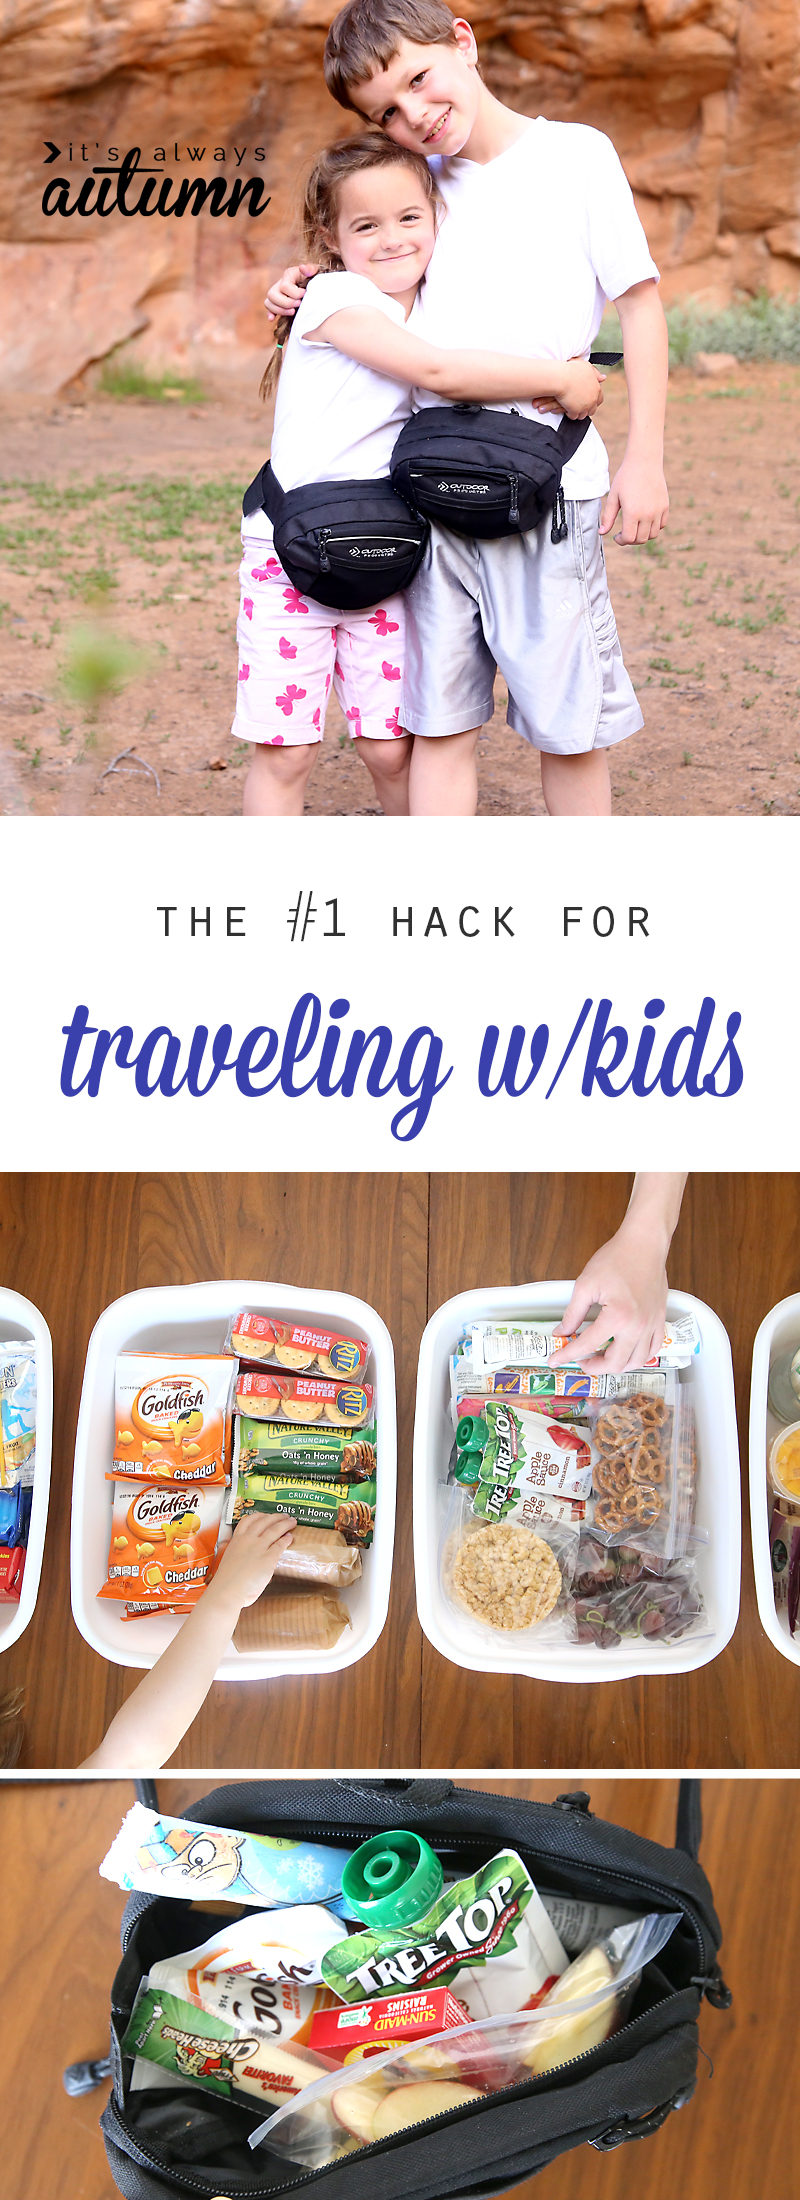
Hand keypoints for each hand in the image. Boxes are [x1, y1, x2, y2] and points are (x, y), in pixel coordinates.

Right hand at [206, 1511, 295, 1610]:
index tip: (264, 1515)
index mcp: (236, 1540)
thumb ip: (240, 1557)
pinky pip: (280, 1544)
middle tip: (283, 1516)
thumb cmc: (226, 1582)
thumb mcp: (230, 1562)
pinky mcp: (269, 1558)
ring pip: (275, 1529)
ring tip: (291, 1521)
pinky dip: (286, 1539)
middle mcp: (247, 1540)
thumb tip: (251, 1562)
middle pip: (264, 1521)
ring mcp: (259, 1547)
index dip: (258, 1516)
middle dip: (276, 1517)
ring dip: (285, 1524)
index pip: (247, 1521)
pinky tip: (290, 1538)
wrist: (228, 1590)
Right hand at [264, 263, 318, 321]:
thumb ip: (310, 269)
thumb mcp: (315, 272)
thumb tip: (302, 268)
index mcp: (288, 275)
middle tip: (299, 304)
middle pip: (272, 295)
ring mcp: (276, 294)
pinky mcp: (277, 303)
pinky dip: (270, 314)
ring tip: (293, 312)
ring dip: (280, 310)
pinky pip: (268, 308)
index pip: (284, 286)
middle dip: (286, 303)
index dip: (295, 293)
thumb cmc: (315, 278)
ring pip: (268, 302)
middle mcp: (279, 283)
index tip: (305, 294)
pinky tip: (273, 318)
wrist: (315, 286)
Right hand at [532, 359, 604, 418]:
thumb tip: (603, 378)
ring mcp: (585, 406)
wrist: (560, 378)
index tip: (587, 400)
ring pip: (582, 415)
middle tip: (578, 405)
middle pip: (592, 409)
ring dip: (577, 412)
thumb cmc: (571, 370)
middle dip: (586, 408)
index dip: (593, 401)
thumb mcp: (586, 367)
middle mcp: (593, 398)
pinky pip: (573, 416)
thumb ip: (595, 373)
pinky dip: (570, 414)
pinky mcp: (575, 411)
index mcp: (596, 388)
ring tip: (571, 407)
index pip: (599, 399)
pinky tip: (566, 409)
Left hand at [548, 1223, 669, 1374]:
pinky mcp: (659, 1320)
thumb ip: (573, 1313)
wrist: (645, 1244)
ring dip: (616, 1366)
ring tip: (601, 1357)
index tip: (555, 1359)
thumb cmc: (618, 1258)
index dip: (568, 1355)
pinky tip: (626, 1351)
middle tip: (580, 1359)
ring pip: (635, 1362)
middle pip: (615, 1363)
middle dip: (594, 1367)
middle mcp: (638, 1326)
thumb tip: (563, 1331)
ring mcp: (652, 1325)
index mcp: (618, 1317)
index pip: (587, 1345)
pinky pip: (652, 1350)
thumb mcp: (586, 1284)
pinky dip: (638, 1357)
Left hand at [600, 456, 668, 543]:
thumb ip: (608, 517)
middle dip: (631, 540)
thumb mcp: (613, 497)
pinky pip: (661, 525)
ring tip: (635, 528)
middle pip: (641, 539)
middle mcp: (647, 514)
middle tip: (625, 533)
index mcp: (632, 513)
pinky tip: (645, 520)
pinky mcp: (665, 506)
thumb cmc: (626, 477)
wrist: (644, 461)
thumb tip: (602, 533)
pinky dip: (654, 527)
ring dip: (643, 535)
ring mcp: (658, 511)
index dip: (621, 541)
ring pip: (652, 535)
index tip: (617, 536)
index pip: (629, 538)